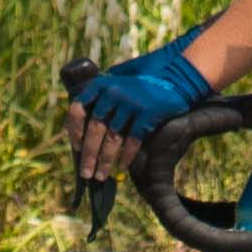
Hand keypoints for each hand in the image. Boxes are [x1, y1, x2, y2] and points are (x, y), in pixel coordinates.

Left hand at [61, 43, 213, 172]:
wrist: (176, 76)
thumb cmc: (144, 82)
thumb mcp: (119, 80)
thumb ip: (102, 93)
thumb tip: (83, 119)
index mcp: (101, 84)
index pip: (78, 109)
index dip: (74, 130)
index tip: (76, 148)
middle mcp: (112, 92)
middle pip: (94, 129)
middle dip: (89, 155)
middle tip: (86, 173)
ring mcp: (130, 102)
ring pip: (113, 138)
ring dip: (105, 160)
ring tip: (100, 176)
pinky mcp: (147, 112)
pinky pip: (133, 139)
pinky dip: (127, 155)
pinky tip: (122, 167)